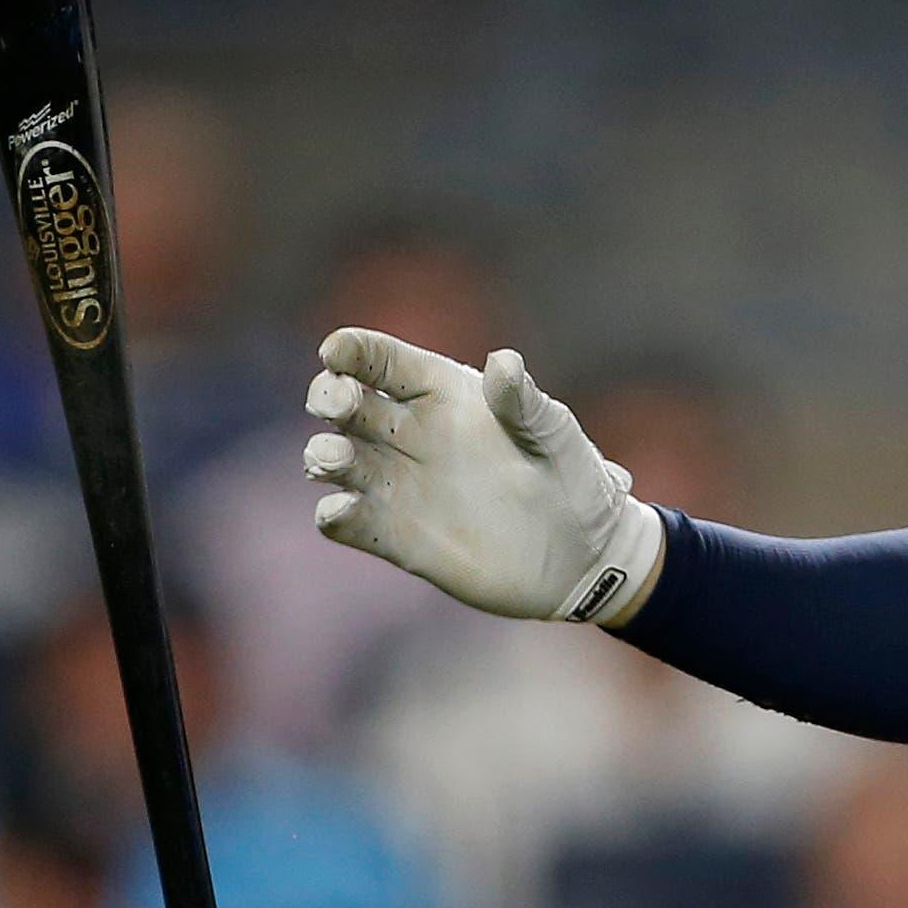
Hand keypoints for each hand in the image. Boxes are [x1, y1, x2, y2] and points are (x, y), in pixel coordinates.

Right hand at [303, 328, 663, 623]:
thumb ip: (523, 402)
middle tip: (336, 402)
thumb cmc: (574, 481)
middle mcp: (411, 434)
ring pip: (338, 461)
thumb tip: (502, 360)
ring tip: (335, 459)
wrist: (583, 557)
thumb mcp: (555, 436)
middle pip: (347, 404)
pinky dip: (334, 516)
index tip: (335, 350)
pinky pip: (350, 522)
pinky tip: (339, 512)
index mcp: (444, 393)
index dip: (355, 350)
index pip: (385, 361)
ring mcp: (400, 486)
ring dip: (323, 456)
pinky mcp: (398, 538)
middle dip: (329, 396)